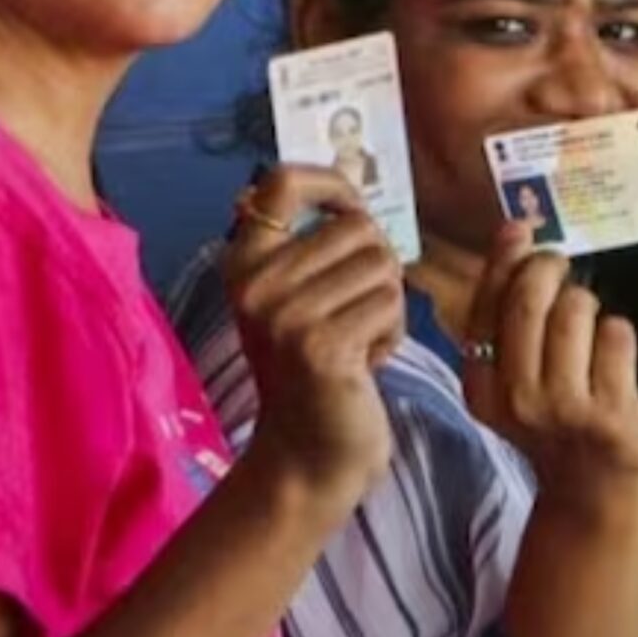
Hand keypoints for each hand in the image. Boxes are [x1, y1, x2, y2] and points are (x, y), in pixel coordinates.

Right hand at [224, 166, 405, 510]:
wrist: (308, 455)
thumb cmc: (315, 371)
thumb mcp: (298, 300)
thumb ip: (313, 248)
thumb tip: (351, 188)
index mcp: (244, 262)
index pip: (282, 180)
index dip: (333, 183)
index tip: (352, 209)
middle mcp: (255, 283)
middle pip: (357, 226)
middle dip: (379, 266)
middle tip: (361, 311)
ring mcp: (284, 314)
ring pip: (381, 265)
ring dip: (388, 304)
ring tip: (361, 340)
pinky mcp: (320, 345)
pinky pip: (390, 304)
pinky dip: (393, 333)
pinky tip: (368, 362)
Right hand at [462, 221, 637, 505]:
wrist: (598, 484)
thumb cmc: (560, 412)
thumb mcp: (518, 370)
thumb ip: (508, 307)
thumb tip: (514, 229)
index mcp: (482, 386)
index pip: (485, 305)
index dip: (505, 259)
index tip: (522, 231)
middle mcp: (516, 398)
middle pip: (528, 300)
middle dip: (548, 268)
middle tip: (560, 267)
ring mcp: (563, 408)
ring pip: (575, 312)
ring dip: (587, 305)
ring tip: (589, 328)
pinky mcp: (609, 414)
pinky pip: (616, 335)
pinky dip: (618, 334)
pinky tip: (614, 361)